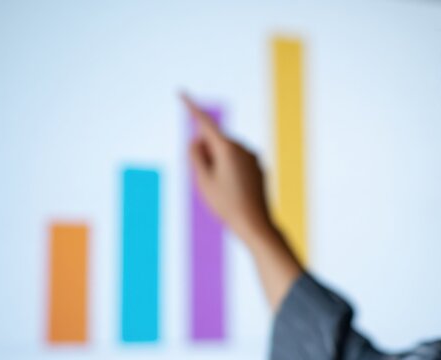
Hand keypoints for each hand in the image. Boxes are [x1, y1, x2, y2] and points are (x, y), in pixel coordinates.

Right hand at [182, 92, 274, 241]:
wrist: (256, 224)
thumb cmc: (227, 204)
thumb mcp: (203, 181)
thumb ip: (196, 156)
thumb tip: (197, 139)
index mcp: (228, 148)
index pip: (205, 123)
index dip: (191, 108)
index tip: (181, 93)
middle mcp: (243, 148)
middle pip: (215, 142)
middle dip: (206, 154)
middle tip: (210, 183)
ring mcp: (253, 157)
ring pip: (226, 154)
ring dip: (218, 165)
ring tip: (223, 191)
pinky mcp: (258, 167)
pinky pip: (237, 163)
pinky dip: (229, 171)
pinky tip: (234, 192)